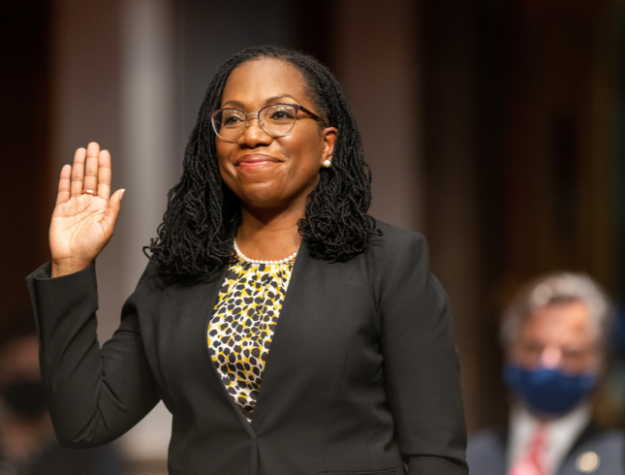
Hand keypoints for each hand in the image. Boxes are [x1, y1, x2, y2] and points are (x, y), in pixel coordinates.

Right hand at [50, 142, 124, 276]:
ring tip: (81, 151)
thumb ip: (113, 208)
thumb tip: (121, 191)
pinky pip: (62, 190)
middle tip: (93, 145)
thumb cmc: (92, 247)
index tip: (105, 153)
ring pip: (76, 180)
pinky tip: (66, 167)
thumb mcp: (107, 227)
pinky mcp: (60, 209)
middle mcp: (89, 202)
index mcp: (102, 206)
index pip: (104, 182)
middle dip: (92, 161)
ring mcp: (74, 204)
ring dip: (78, 165)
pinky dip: (64, 178)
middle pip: (90, 177)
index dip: (104, 167)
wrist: (72, 259)